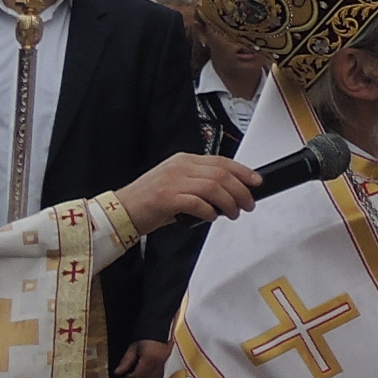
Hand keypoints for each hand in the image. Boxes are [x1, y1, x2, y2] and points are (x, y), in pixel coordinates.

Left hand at [114, 339, 172, 377]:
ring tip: (142, 371)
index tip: (126, 374)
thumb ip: (126, 361)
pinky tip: (150, 370)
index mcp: (150, 358)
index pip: (138, 376)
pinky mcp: (169, 363)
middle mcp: (159, 363)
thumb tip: (118, 372)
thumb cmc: (147, 335)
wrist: (160, 328)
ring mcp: (166, 364)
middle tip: (133, 372)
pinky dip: (155, 376)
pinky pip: (162, 376)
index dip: (130, 377)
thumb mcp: (134, 346)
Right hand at [118, 154, 260, 230]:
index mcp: (183, 160)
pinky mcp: (166, 198)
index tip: (256, 181)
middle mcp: (179, 167)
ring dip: (229, 202)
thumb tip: (228, 195)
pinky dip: (209, 212)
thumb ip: (199, 184)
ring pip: (213, 187)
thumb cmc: (149, 202)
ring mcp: (172, 181)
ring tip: (233, 214)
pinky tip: (210, 218)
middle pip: (221, 174)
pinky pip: (197, 203)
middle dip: (241, 191)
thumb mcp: (176, 184)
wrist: (120, 212)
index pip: (221, 161)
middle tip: (248, 205)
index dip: (243, 171)